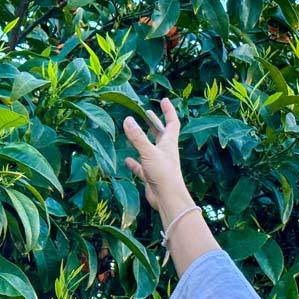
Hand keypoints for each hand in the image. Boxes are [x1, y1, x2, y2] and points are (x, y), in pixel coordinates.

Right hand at [122, 97, 193, 223]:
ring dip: (143, 140)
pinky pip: (141, 166)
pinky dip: (134, 162)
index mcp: (169, 143)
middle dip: (154, 122)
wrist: (168, 199)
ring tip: (133, 132)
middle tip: (146, 112)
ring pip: (150, 149)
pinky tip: (127, 159)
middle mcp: (165, 152)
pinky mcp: (151, 176)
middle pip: (161, 134)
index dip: (168, 111)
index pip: (171, 122)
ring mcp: (158, 164)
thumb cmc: (163, 173)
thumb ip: (137, 137)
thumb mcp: (149, 152)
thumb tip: (127, 119)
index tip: (163, 99)